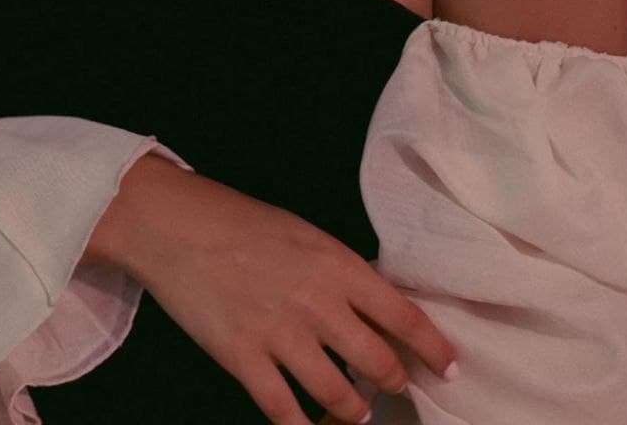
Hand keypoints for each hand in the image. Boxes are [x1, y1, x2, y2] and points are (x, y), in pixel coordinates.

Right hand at [88, 154, 456, 424]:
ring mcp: (281, 335)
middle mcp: (318, 304)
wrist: (177, 226)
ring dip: (355, 412)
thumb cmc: (241, 222)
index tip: (449, 366)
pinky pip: (284, 411)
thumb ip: (338, 273)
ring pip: (339, 397)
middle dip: (396, 384)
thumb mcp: (303, 235)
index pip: (403, 316)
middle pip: (379, 363)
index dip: (433, 348)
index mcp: (337, 265)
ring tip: (358, 414)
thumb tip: (371, 309)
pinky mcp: (244, 360)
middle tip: (398, 389)